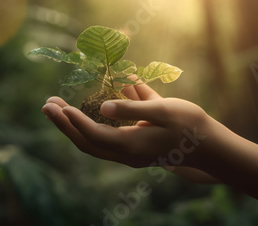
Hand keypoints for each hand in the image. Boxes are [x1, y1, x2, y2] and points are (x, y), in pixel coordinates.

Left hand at [42, 83, 217, 168]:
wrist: (210, 146)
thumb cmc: (190, 124)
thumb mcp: (164, 110)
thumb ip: (132, 107)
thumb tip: (103, 105)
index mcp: (131, 144)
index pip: (93, 134)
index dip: (73, 121)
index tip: (57, 106)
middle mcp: (126, 153)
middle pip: (87, 142)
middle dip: (65, 125)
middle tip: (47, 106)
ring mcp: (130, 152)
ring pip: (94, 141)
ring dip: (74, 126)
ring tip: (57, 107)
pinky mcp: (136, 145)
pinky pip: (108, 136)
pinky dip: (95, 124)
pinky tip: (93, 105)